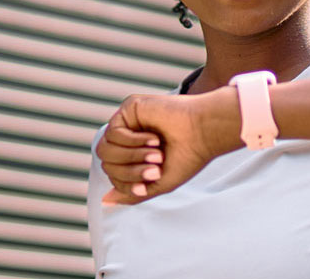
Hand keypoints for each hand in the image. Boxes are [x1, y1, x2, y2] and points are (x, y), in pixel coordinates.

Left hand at [95, 89, 240, 204]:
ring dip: (132, 156)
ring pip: (106, 149)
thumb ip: (133, 193)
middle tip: (156, 167)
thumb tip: (106, 200)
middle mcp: (128, 139)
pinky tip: (154, 138)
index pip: (114, 174)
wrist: (203, 133)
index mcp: (134, 156)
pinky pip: (113, 132)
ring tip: (156, 154)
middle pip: (107, 163)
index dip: (129, 181)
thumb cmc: (187, 157)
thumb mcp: (159, 183)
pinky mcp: (129, 109)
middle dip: (130, 170)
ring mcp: (127, 123)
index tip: (154, 177)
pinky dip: (133, 141)